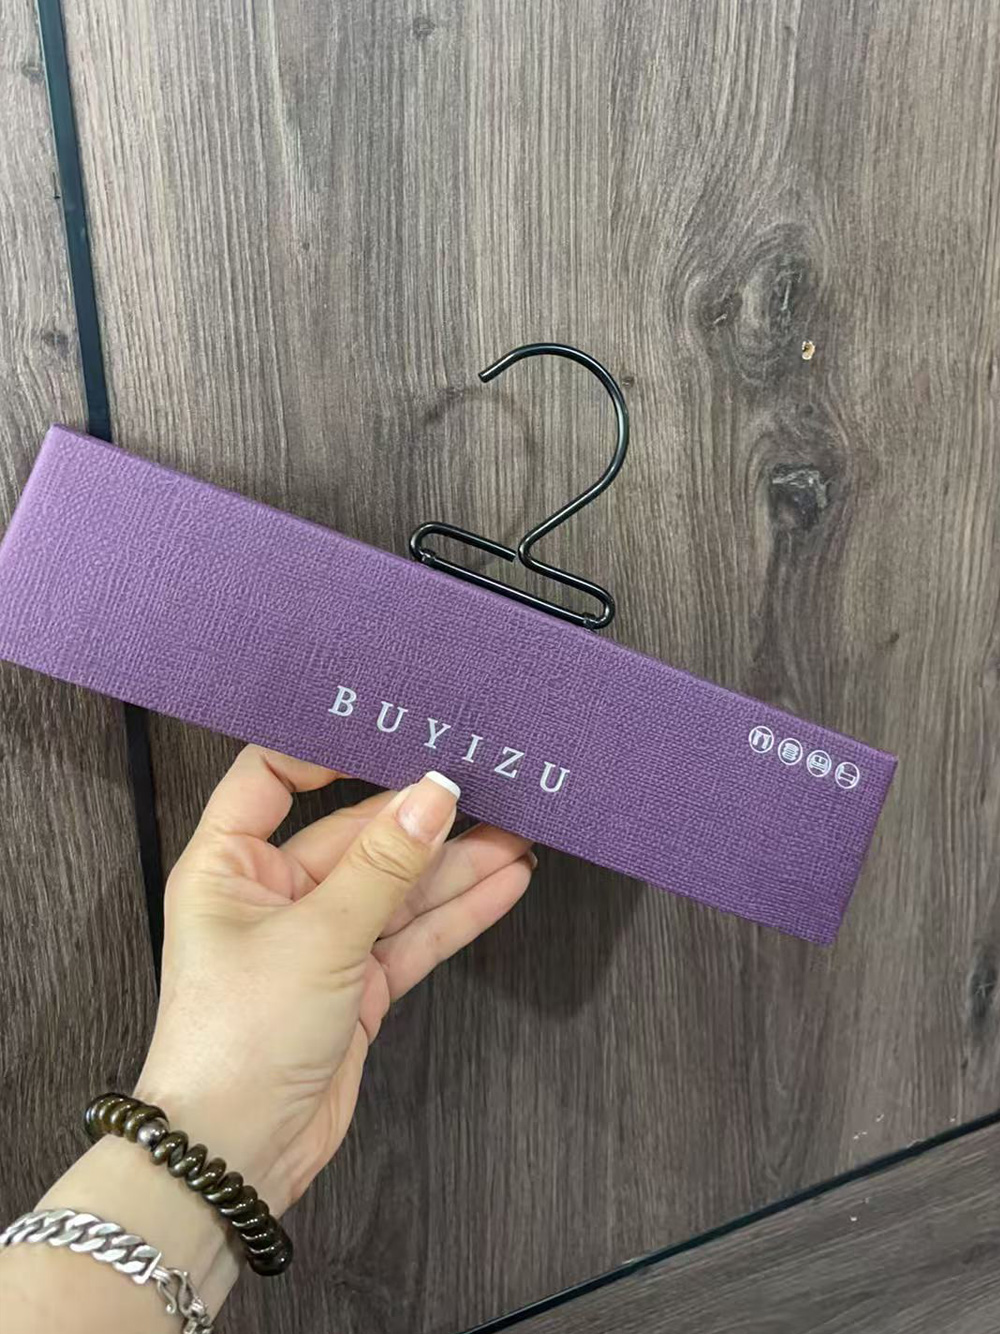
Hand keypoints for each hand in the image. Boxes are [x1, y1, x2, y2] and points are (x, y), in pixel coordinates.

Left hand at [135, 745, 534, 1218]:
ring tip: (518, 831)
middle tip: (486, 784)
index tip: (387, 732)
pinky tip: (503, 883)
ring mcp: (320, 939)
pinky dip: (456, 912)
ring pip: (397, 886)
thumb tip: (434, 794)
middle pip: (355, 834)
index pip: (270, 777)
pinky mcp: (357, 982)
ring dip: (455, 864)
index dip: (322, 749)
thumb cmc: (238, 1040)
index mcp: (230, 865)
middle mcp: (274, 895)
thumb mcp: (318, 935)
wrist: (236, 1157)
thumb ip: (384, 865)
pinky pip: (413, 933)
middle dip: (422, 817)